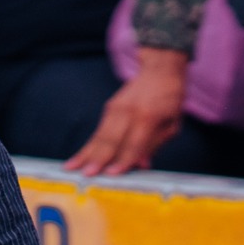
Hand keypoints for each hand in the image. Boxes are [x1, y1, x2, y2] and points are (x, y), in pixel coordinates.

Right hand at [65, 48, 187, 175]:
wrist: (159, 71)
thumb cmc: (169, 101)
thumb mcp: (172, 125)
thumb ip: (156, 145)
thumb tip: (142, 165)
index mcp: (148, 117)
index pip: (134, 143)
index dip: (123, 159)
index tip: (113, 174)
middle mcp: (128, 112)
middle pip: (111, 139)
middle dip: (98, 158)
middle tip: (87, 174)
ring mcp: (116, 109)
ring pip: (99, 136)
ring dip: (85, 153)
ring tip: (71, 167)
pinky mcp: (109, 108)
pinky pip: (98, 132)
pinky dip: (87, 147)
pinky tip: (77, 158)